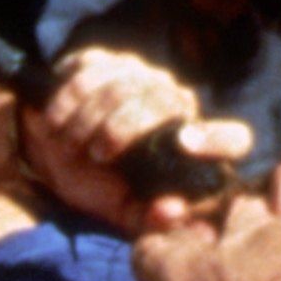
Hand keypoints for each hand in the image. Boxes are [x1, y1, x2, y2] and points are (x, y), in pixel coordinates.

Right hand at [14, 48, 252, 233]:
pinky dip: (69, 100)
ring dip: (88, 119)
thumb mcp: (121, 210)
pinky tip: (56, 120)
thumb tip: (175, 213)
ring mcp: (142, 75)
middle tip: (94, 154)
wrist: (46, 152)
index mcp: (191, 144)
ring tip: (69, 142)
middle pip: (162, 100)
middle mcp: (175, 102)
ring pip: (124, 84)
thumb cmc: (94, 183)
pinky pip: (93, 71)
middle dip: (120, 129)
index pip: (233, 139)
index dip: (217, 140)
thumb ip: (148, 219)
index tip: (184, 145)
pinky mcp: (106, 60)